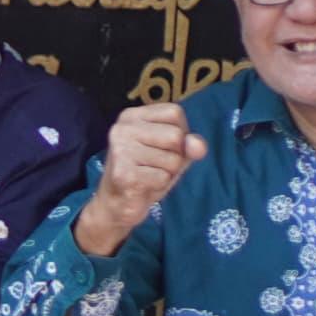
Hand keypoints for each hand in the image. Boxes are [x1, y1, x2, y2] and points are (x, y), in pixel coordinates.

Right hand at [77, 102, 206, 254]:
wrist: (118, 203)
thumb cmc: (147, 172)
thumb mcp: (174, 152)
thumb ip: (190, 145)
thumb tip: (197, 146)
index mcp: (131, 116)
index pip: (174, 113)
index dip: (179, 133)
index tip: (161, 146)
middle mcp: (122, 128)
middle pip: (175, 135)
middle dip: (175, 156)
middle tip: (153, 165)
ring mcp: (120, 150)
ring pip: (173, 159)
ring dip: (167, 173)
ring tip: (148, 175)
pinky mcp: (124, 174)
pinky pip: (163, 177)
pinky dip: (159, 185)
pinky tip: (142, 185)